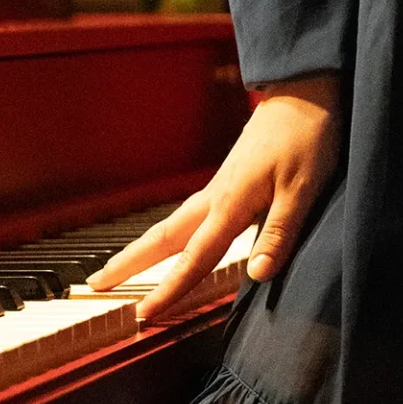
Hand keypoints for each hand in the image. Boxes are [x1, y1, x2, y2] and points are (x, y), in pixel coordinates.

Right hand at [85, 73, 342, 321]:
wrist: (304, 89)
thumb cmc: (307, 137)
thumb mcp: (303, 189)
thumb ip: (279, 233)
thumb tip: (257, 275)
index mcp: (230, 204)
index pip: (194, 259)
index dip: (169, 289)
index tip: (144, 314)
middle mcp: (215, 198)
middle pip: (162, 239)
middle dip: (128, 264)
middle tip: (95, 284)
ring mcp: (217, 189)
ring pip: (169, 226)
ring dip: (140, 250)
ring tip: (117, 268)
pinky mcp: (225, 182)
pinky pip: (185, 217)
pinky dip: (166, 235)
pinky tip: (167, 242)